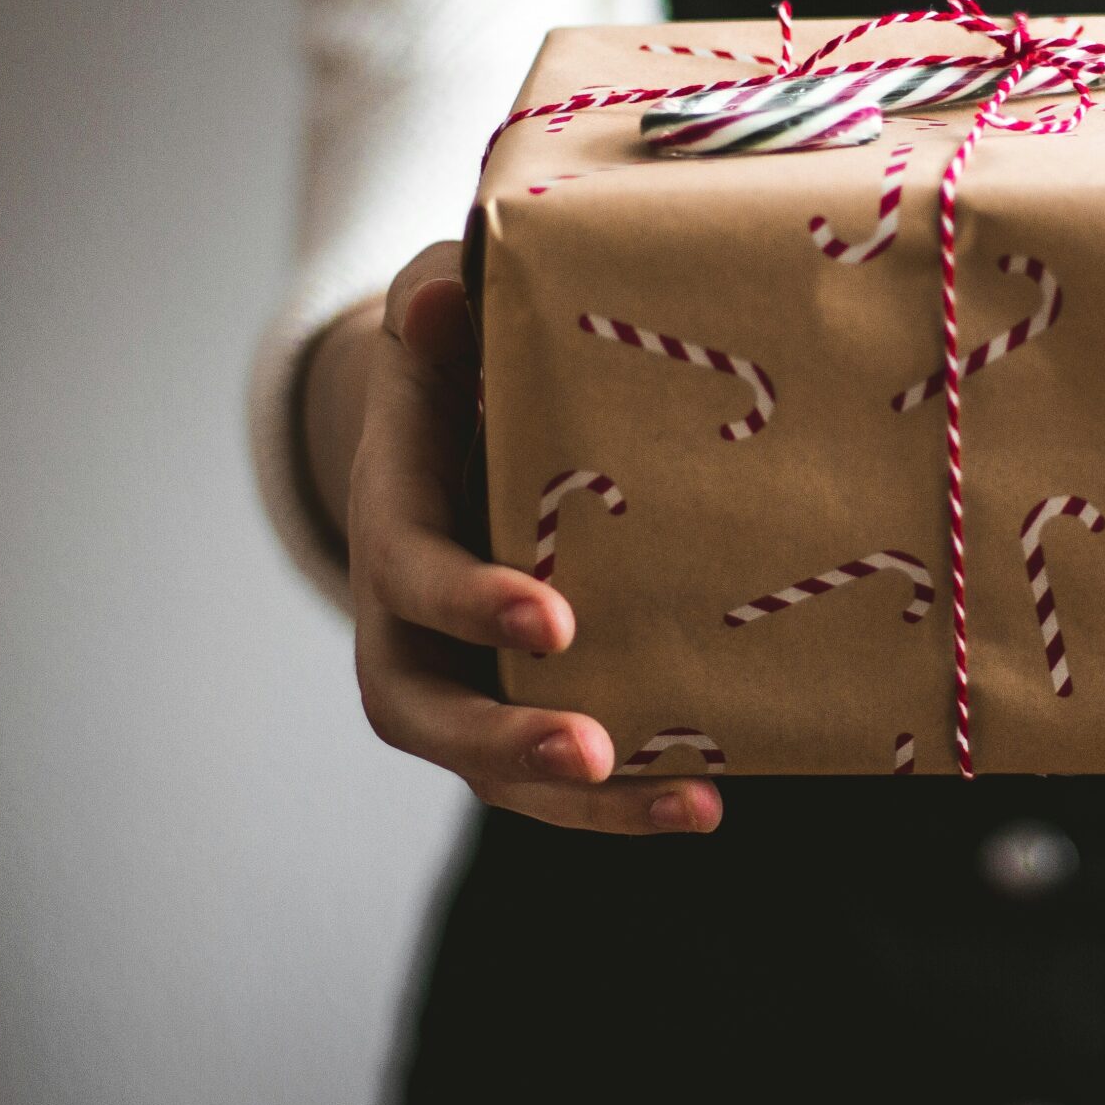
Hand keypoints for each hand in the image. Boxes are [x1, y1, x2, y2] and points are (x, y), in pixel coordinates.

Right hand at [343, 241, 722, 833]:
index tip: (555, 618)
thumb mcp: (443, 318)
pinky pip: (556, 775)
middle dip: (506, 739)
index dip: (472, 601)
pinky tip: (711, 799)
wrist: (451, 422)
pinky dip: (624, 800)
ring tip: (691, 805)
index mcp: (393, 521)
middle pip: (426, 713)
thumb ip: (440, 309)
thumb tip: (441, 299)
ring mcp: (460, 675)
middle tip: (592, 750)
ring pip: (492, 769)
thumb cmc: (457, 362)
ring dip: (585, 803)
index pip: (412, 576)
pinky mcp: (518, 702)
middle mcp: (407, 622)